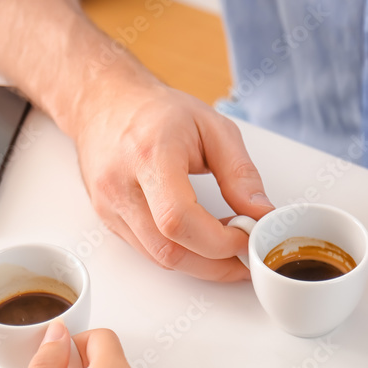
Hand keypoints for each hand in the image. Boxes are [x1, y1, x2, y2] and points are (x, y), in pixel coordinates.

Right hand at [73, 82, 274, 280]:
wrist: (106, 103)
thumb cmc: (157, 111)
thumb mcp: (213, 127)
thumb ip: (240, 173)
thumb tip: (261, 214)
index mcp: (149, 156)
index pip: (178, 219)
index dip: (218, 242)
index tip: (246, 238)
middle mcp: (121, 187)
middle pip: (169, 250)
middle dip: (216, 264)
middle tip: (246, 253)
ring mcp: (110, 208)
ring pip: (160, 259)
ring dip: (201, 263)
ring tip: (227, 243)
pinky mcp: (110, 222)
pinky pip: (149, 252)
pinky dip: (182, 253)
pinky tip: (202, 238)